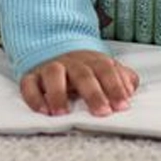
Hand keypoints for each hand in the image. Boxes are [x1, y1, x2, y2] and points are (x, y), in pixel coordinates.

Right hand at [20, 50, 139, 116]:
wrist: (55, 47)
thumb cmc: (84, 67)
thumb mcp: (104, 68)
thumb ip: (121, 77)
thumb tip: (130, 89)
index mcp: (92, 60)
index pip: (106, 69)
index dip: (115, 86)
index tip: (122, 105)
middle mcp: (71, 62)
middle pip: (83, 74)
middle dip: (94, 93)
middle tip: (102, 112)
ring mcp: (50, 67)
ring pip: (54, 74)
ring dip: (58, 93)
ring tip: (63, 113)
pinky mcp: (31, 75)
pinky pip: (29, 84)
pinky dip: (34, 97)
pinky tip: (43, 111)